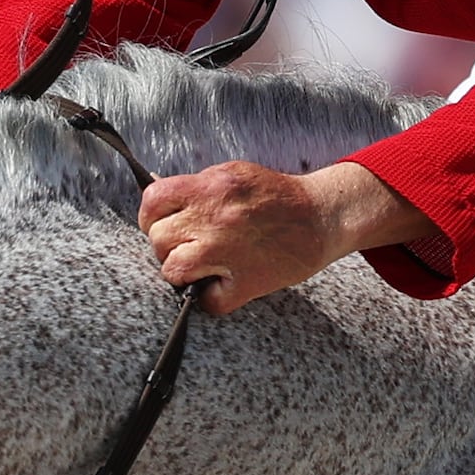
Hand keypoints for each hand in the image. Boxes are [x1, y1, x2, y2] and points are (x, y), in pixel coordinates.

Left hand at [135, 159, 442, 308]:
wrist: (323, 216)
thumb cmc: (279, 197)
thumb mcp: (235, 174)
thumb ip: (200, 187)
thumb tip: (167, 204)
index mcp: (211, 187)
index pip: (153, 201)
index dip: (152, 216)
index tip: (162, 224)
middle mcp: (214, 218)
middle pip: (159, 239)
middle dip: (168, 245)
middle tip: (188, 246)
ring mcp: (228, 252)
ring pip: (173, 270)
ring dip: (183, 272)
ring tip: (202, 267)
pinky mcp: (246, 282)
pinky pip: (208, 300)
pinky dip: (212, 297)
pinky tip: (225, 284)